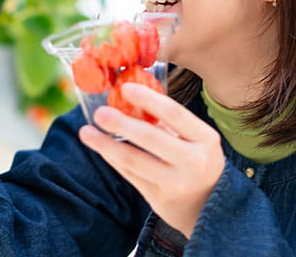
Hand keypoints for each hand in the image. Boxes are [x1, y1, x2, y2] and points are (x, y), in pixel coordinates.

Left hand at [78, 83, 224, 237]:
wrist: (209, 207)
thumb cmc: (197, 161)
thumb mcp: (196, 140)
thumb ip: (169, 122)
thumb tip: (131, 95)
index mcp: (205, 139)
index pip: (175, 113)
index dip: (149, 99)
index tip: (125, 88)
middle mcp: (194, 161)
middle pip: (152, 138)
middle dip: (121, 124)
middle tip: (99, 113)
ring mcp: (176, 183)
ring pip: (134, 161)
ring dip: (106, 145)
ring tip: (86, 132)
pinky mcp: (159, 199)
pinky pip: (130, 175)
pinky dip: (112, 159)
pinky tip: (100, 147)